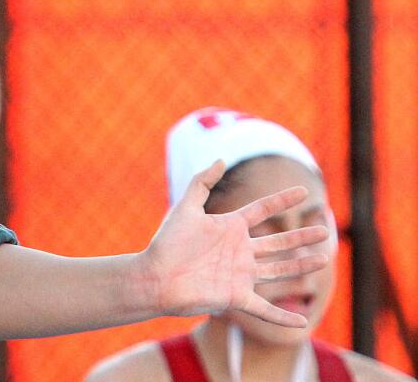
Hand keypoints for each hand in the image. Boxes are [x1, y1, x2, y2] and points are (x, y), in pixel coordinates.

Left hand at [140, 161, 329, 327]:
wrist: (155, 276)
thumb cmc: (167, 242)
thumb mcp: (186, 207)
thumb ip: (202, 182)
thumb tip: (221, 159)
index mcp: (229, 227)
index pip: (262, 210)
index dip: (282, 201)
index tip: (302, 191)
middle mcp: (239, 250)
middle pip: (278, 241)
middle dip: (301, 236)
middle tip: (325, 230)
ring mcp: (240, 274)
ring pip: (279, 269)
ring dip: (301, 265)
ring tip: (323, 257)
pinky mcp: (236, 297)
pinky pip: (265, 309)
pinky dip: (283, 317)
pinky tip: (302, 321)